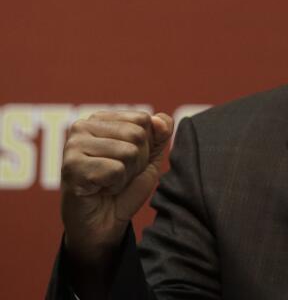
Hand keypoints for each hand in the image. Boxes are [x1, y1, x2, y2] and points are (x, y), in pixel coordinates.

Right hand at [60, 111, 173, 266]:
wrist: (105, 223)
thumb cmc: (125, 187)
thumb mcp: (150, 157)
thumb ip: (160, 134)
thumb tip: (160, 120)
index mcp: (101, 119)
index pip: (143, 119)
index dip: (146, 145)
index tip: (128, 161)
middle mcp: (82, 126)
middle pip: (137, 134)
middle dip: (137, 161)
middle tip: (117, 175)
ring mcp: (73, 145)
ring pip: (128, 152)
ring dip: (126, 174)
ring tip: (108, 182)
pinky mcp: (72, 167)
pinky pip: (116, 170)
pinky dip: (115, 185)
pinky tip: (100, 190)